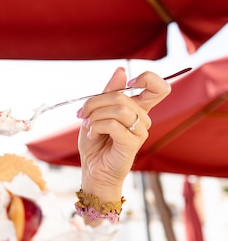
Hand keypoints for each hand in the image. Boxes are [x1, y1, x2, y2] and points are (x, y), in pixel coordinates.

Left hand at [77, 67, 170, 198]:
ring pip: (118, 109)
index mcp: (137, 109)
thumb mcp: (97, 113)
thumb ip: (108, 93)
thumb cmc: (96, 143)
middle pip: (122, 96)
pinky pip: (113, 125)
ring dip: (94, 116)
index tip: (127, 83)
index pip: (158, 87)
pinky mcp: (132, 143)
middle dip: (94, 102)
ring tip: (87, 126)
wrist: (93, 170)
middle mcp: (143, 118)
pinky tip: (93, 135)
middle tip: (82, 114)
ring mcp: (140, 131)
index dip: (147, 78)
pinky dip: (97, 126)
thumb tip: (121, 70)